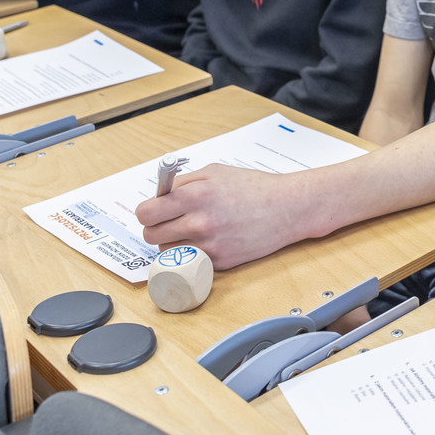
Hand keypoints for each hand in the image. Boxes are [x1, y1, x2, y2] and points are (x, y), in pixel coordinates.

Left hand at [135, 163, 313, 268]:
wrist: (287, 208)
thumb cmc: (254, 187)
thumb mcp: (215, 172)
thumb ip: (184, 182)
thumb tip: (160, 194)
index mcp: (195, 196)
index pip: (147, 212)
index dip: (146, 211)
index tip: (152, 211)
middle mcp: (199, 223)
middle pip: (151, 235)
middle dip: (157, 227)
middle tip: (169, 221)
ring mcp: (209, 246)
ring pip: (167, 252)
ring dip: (173, 242)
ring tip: (191, 231)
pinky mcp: (220, 263)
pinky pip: (190, 261)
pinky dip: (193, 253)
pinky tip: (208, 240)